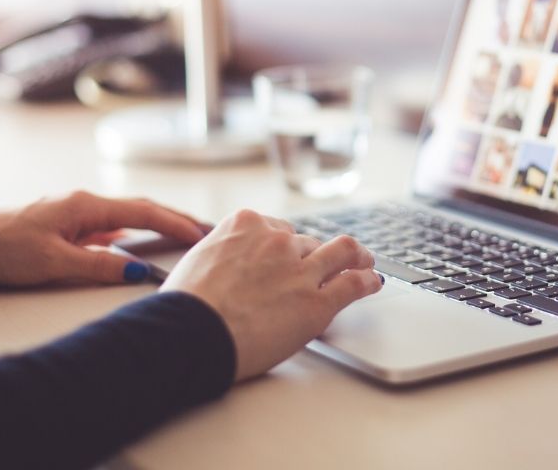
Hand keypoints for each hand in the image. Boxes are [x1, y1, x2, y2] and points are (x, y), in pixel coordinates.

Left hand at [0, 191, 207, 285]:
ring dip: (157, 223)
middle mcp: (85, 203)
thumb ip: (99, 266)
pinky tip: (138, 243)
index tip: (202, 235)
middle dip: (176, 218)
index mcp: (86, 206)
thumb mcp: (54, 262)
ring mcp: (76, 213)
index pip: (144, 212)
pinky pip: (111, 225)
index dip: (176, 224)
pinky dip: (134, 231)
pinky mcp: (67, 225)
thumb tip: (138, 271)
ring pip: (128, 215)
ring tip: (183, 234)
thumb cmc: (1, 247)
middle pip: (142, 207)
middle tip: (206, 229)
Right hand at [160, 209, 382, 380]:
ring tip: (364, 262)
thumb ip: (222, 254)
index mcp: (246, 224)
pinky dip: (367, 281)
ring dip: (355, 257)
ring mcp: (301, 269)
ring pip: (341, 252)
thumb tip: (224, 264)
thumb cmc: (185, 306)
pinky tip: (372, 282)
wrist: (191, 333)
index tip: (292, 253)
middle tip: (322, 267)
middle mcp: (277, 241)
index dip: (286, 245)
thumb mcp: (198, 260)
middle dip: (313, 257)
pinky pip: (353, 284)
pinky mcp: (317, 302)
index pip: (279, 228)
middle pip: (307, 243)